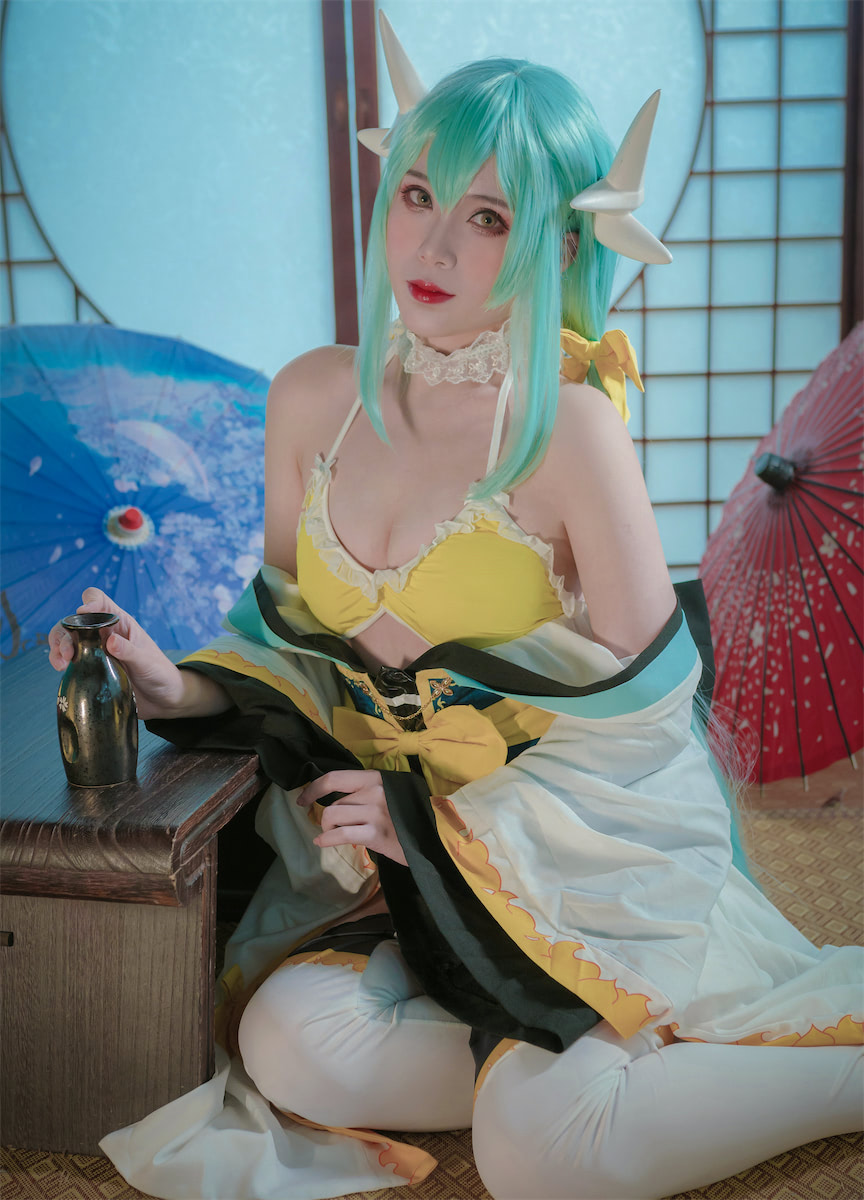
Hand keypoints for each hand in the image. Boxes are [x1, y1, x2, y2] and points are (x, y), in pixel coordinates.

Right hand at [48, 589, 190, 719]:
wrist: (162, 699)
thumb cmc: (159, 674)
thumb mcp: (147, 662)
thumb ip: (130, 652)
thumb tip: (110, 641)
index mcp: (120, 624)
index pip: (100, 602)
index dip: (90, 602)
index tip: (83, 612)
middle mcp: (104, 634)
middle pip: (75, 622)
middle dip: (65, 631)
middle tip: (67, 652)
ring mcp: (95, 651)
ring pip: (68, 640)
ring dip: (59, 647)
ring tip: (61, 663)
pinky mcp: (90, 669)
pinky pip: (70, 660)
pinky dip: (60, 661)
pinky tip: (62, 670)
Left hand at [297, 770, 407, 865]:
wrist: (431, 838)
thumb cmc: (405, 816)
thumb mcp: (386, 794)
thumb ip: (363, 792)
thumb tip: (331, 798)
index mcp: (375, 778)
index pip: (335, 778)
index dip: (313, 788)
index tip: (302, 799)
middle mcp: (375, 790)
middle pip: (333, 804)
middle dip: (326, 819)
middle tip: (330, 828)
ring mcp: (376, 812)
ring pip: (333, 817)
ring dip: (328, 829)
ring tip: (336, 835)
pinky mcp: (375, 833)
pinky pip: (340, 835)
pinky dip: (327, 840)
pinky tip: (323, 843)